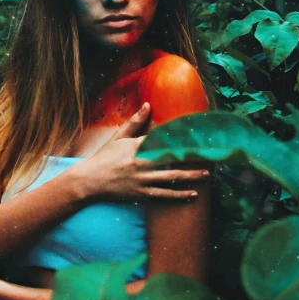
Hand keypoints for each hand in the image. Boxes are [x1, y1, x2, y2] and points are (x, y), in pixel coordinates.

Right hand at [74, 102, 208, 202]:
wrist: (89, 181)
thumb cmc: (104, 157)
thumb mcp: (118, 138)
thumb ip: (134, 122)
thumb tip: (148, 104)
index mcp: (136, 146)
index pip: (161, 138)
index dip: (179, 136)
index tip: (195, 134)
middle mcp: (141, 162)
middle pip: (170, 158)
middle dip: (190, 156)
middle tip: (208, 155)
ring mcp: (142, 179)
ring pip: (171, 178)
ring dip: (190, 177)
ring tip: (205, 175)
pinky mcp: (141, 193)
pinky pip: (164, 194)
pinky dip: (179, 195)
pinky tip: (192, 194)